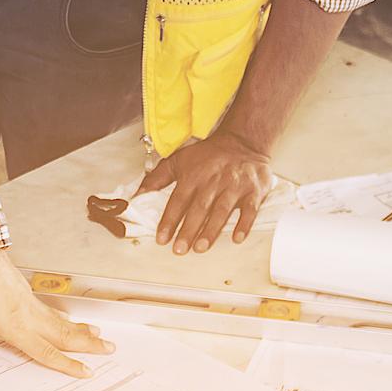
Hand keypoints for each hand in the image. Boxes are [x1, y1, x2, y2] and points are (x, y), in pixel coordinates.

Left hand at [0, 251, 111, 377]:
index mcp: (16, 328)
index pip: (46, 352)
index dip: (67, 364)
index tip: (86, 372)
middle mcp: (29, 317)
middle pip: (65, 335)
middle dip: (89, 345)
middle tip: (110, 350)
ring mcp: (32, 305)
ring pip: (63, 322)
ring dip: (83, 331)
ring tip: (101, 337)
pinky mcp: (29, 296)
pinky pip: (54, 312)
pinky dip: (68, 320)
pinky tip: (74, 322)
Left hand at [139, 132, 278, 252]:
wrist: (243, 141)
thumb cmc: (209, 155)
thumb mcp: (179, 160)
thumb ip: (157, 178)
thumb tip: (138, 195)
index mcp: (194, 175)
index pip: (178, 200)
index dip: (169, 220)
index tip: (161, 238)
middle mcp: (213, 181)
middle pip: (199, 208)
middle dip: (188, 229)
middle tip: (179, 249)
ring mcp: (234, 186)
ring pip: (222, 210)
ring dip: (211, 230)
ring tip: (200, 247)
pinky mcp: (253, 191)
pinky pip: (250, 209)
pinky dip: (244, 224)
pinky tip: (236, 238)